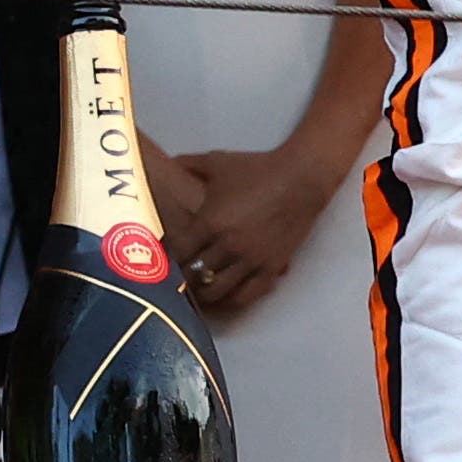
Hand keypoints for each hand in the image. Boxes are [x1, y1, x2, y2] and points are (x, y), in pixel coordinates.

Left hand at [154, 139, 341, 312]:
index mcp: (209, 222)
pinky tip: (224, 298)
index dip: (167, 258)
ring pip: (219, 290)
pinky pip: (248, 295)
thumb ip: (187, 164)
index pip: (179, 253)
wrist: (299, 179)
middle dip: (182, 279)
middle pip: (195, 275)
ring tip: (195, 293)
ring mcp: (251, 260)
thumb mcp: (215, 162)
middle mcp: (228, 246)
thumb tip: (165, 161)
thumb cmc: (255, 169)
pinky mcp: (271, 268)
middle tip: (174, 280)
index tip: (161, 259)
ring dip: (204, 294)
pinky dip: (232, 300)